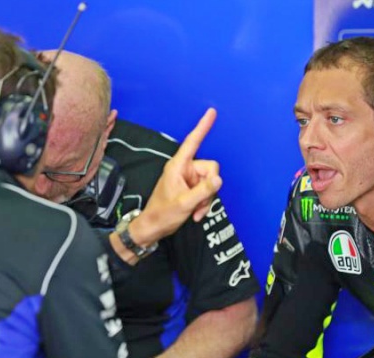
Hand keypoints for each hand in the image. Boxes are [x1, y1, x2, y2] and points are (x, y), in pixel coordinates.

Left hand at [129, 108, 221, 245]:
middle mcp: (184, 169)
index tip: (211, 112)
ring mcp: (188, 179)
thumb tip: (219, 179)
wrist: (153, 228)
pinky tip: (196, 213)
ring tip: (195, 211)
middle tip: (199, 204)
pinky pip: (207, 191)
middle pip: (211, 169)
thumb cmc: (162, 214)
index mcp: (178, 166)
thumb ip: (203, 191)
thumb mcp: (184, 203)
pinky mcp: (191, 189)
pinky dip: (204, 203)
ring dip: (206, 199)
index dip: (203, 127)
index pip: (193, 142)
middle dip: (210, 188)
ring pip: (211, 182)